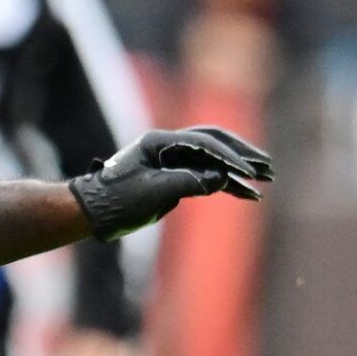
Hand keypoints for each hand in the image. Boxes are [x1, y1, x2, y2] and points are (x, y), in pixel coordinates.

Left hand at [68, 125, 272, 241]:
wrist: (90, 214)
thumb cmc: (113, 202)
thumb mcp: (151, 193)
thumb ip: (187, 183)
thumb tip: (220, 178)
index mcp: (159, 141)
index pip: (203, 143)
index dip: (228, 157)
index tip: (247, 172)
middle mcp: (168, 146)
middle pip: (214, 142)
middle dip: (242, 154)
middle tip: (267, 166)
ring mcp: (172, 160)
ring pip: (214, 159)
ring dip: (239, 169)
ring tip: (267, 178)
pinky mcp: (174, 177)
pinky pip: (206, 177)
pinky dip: (227, 185)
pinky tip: (247, 194)